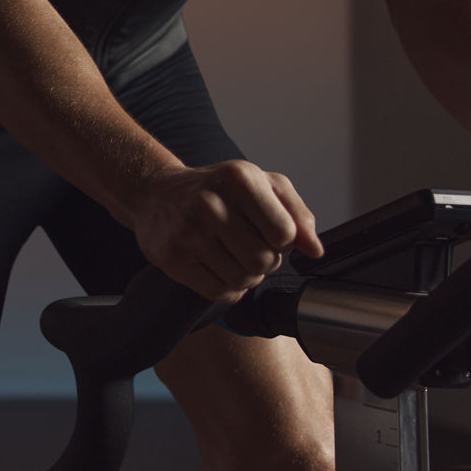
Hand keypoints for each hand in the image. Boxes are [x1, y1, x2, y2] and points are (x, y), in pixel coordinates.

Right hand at [129, 160, 322, 303]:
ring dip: (246, 276)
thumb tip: (315, 250)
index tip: (270, 233)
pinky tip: (219, 269)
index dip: (284, 241)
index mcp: (239, 178)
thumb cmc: (215, 189)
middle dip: (265, 261)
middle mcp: (211, 203)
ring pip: (242, 280)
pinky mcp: (173, 258)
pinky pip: (218, 293)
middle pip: (264, 261)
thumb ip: (296, 213)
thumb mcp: (261, 184)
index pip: (284, 233)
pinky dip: (228, 290)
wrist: (156, 194)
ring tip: (234, 257)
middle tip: (250, 247)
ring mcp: (188, 231)